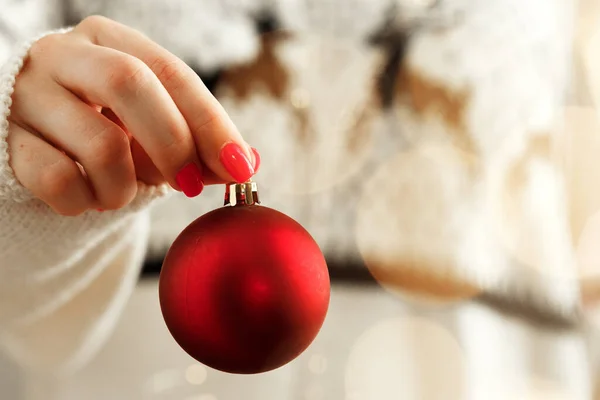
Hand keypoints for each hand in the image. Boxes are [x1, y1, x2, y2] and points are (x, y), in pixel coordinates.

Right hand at [7, 16, 259, 214]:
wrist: (36, 142)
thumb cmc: (106, 128)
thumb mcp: (151, 124)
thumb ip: (196, 140)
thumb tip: (246, 164)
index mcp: (109, 40)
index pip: (172, 72)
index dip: (211, 122)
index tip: (240, 167)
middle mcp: (64, 55)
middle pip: (131, 84)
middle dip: (174, 145)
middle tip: (190, 185)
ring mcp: (28, 95)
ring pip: (101, 144)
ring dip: (126, 187)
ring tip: (121, 192)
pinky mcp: (6, 141)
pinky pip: (61, 181)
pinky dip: (85, 202)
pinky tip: (86, 197)